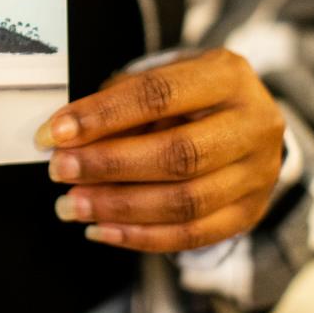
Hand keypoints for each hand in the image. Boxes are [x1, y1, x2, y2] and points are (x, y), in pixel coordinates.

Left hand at [35, 49, 283, 251]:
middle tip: (59, 170)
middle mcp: (252, 124)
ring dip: (117, 208)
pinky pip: (193, 235)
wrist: (246, 118)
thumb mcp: (160, 78)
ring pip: (185, 202)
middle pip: (177, 154)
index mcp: (227, 76)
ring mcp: (258, 172)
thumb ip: (119, 102)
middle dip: (108, 165)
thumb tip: (66, 136)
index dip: (101, 116)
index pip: (157, 95)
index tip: (55, 133)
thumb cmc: (189, 95)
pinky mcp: (250, 212)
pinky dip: (140, 236)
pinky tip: (100, 229)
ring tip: (70, 205)